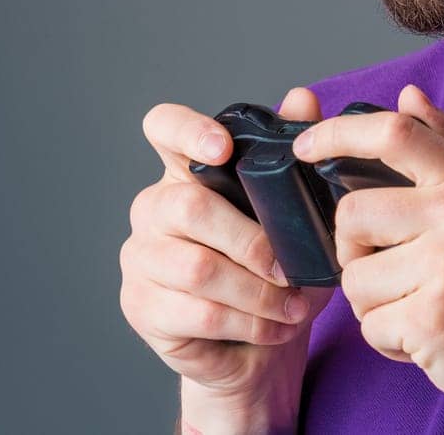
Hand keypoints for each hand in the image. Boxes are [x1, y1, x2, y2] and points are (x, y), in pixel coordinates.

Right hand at [120, 88, 335, 431]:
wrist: (260, 346)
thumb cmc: (275, 271)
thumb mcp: (297, 216)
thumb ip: (294, 158)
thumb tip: (303, 97)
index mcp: (187, 171)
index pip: (163, 127)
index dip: (187, 129)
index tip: (223, 150)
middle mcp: (154, 206)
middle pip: (188, 206)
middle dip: (250, 241)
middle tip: (291, 270)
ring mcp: (141, 256)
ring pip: (196, 268)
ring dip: (256, 292)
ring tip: (293, 308)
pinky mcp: (141, 305)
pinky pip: (197, 312)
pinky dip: (248, 322)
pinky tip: (274, 327)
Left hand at [292, 85, 443, 432]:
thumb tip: (407, 95)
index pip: (395, 133)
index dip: (337, 132)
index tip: (305, 146)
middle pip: (353, 213)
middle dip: (354, 251)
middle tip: (390, 273)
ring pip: (355, 277)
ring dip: (374, 304)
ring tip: (418, 309)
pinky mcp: (435, 316)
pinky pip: (370, 324)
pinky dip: (389, 341)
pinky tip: (426, 339)